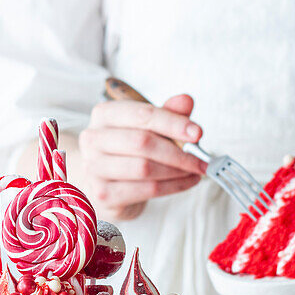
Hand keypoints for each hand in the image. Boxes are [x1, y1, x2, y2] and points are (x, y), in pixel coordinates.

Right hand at [78, 94, 205, 220]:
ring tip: (195, 170)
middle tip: (201, 159)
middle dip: (179, 152)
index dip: (173, 123)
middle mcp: (93, 139)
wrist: (107, 182)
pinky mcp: (103, 194)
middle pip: (143, 142)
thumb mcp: (149, 126)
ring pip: (145, 168)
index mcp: (104, 114)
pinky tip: (186, 182)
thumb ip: (167, 113)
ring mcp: (95, 168)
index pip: (143, 115)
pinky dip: (173, 187)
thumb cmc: (129, 150)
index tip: (197, 133)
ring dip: (177, 171)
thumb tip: (186, 101)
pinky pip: (146, 190)